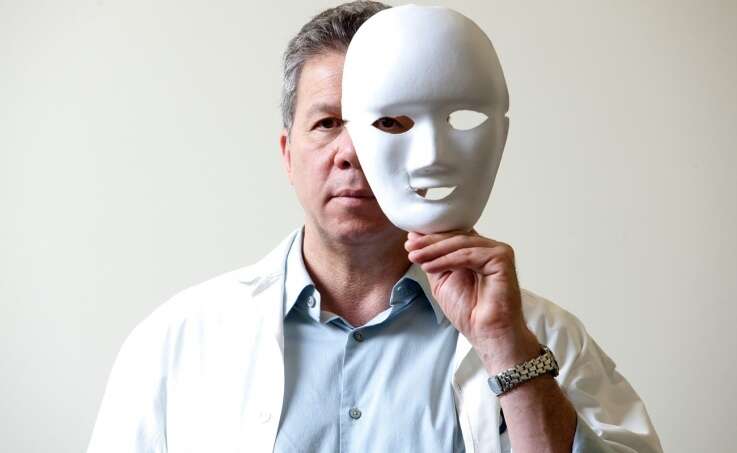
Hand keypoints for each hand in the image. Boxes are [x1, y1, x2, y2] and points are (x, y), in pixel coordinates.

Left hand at [405, 229, 539, 373]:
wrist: (486, 333)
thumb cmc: (469, 311)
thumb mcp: (442, 279)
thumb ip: (432, 258)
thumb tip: (415, 236)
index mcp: (476, 251)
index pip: (452, 236)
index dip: (430, 237)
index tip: (409, 242)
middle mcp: (488, 249)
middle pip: (456, 237)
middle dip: (429, 242)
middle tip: (410, 246)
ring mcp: (497, 252)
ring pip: (460, 244)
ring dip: (434, 250)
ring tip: (415, 257)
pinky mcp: (502, 259)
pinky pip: (468, 255)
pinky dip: (446, 260)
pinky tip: (430, 266)